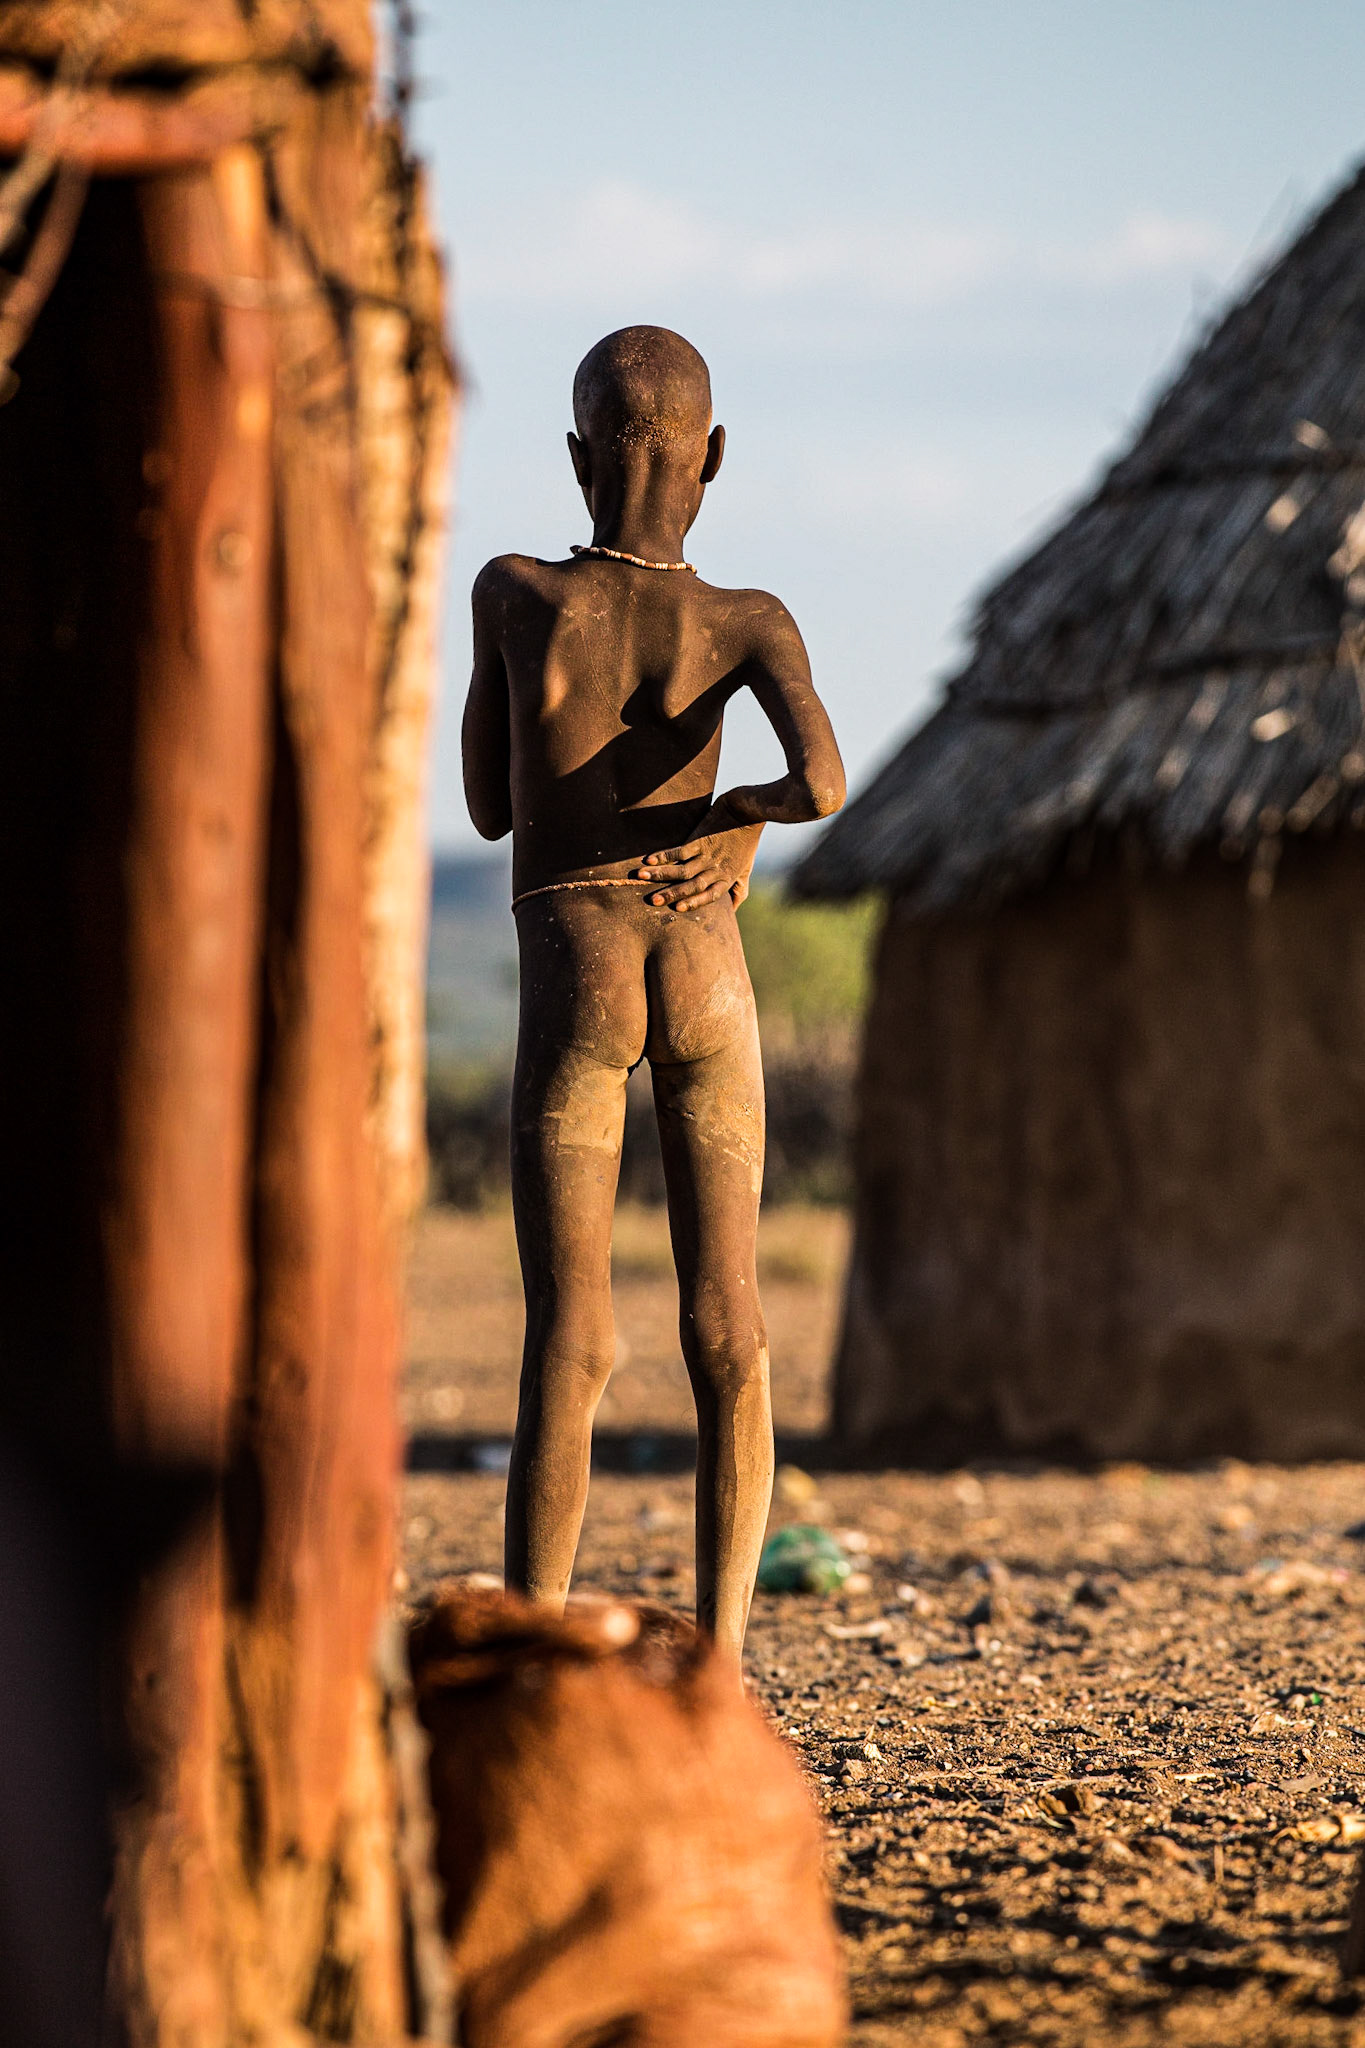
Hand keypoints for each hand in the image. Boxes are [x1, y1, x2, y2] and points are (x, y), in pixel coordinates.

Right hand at [633, 795, 763, 911]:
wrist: (747, 813)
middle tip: (651, 901)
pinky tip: (649, 859)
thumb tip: (732, 911)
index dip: (694, 902)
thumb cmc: (746, 843)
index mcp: (726, 878)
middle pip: (692, 885)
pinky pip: (680, 851)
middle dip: (671, 893)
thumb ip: (738, 891)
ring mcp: (707, 854)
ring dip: (661, 874)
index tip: (676, 908)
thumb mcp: (745, 870)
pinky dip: (664, 855)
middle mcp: (715, 869)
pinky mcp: (701, 839)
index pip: (710, 895)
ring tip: (640, 877)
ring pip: (682, 869)